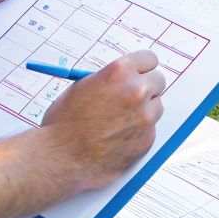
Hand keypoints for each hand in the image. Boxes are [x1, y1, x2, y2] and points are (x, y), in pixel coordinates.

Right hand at [38, 51, 164, 189]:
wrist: (60, 158)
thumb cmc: (63, 123)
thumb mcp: (81, 87)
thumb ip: (108, 80)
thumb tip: (124, 78)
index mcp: (119, 72)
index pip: (149, 59)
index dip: (142, 67)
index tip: (140, 73)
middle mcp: (137, 91)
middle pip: (158, 80)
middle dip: (146, 87)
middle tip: (130, 97)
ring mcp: (145, 117)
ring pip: (156, 106)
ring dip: (144, 110)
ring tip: (119, 120)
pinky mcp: (148, 139)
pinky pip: (150, 129)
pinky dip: (139, 131)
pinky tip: (118, 137)